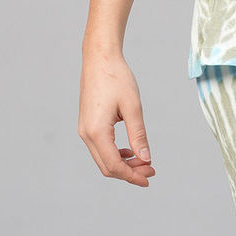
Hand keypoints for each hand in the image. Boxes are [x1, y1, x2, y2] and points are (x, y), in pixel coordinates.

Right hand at [79, 48, 155, 185]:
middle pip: (107, 166)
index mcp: (96, 132)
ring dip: (123, 163)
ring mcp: (85, 129)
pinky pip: (100, 147)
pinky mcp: (87, 124)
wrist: (99, 58)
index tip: (150, 177)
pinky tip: (130, 150)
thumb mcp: (133, 106)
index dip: (132, 175)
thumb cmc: (116, 78)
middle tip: (151, 170)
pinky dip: (116, 153)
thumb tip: (146, 158)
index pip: (114, 165)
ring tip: (143, 161)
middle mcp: (86, 134)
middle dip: (129, 172)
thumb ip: (138, 134)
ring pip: (103, 158)